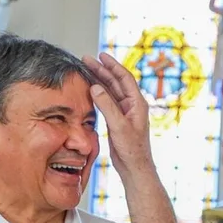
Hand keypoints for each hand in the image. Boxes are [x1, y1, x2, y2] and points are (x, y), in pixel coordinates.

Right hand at [83, 53, 153, 178]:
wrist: (134, 166)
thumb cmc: (132, 149)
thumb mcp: (119, 126)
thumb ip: (107, 106)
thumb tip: (95, 87)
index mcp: (137, 103)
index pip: (124, 78)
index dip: (112, 65)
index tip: (101, 55)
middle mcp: (132, 105)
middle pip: (116, 82)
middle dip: (102, 69)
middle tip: (86, 59)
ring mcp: (124, 112)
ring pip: (110, 91)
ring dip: (99, 80)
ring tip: (85, 68)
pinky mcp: (117, 120)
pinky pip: (107, 102)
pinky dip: (98, 93)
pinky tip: (89, 88)